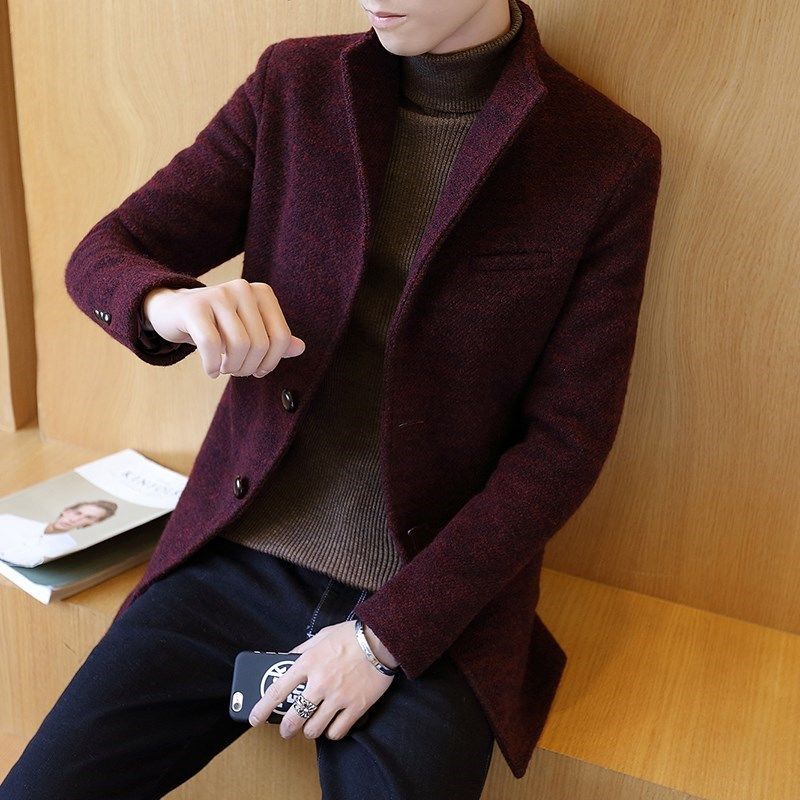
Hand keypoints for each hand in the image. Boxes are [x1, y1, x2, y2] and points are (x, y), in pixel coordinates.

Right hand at [142, 279, 305, 378]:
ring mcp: (218, 294)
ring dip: (231, 367)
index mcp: (262, 293)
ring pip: (238, 346)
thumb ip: (275, 339)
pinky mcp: (195, 306)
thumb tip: (300, 348)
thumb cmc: (218, 325)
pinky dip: (212, 365)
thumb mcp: (250, 330)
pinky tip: (211, 370)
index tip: (258, 370)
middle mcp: (243, 288)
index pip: (281, 337)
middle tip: (235, 371)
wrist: (175, 311)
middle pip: (260, 344)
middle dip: (248, 367)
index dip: (271, 362)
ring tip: (223, 368)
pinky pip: (211, 344)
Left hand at [248, 620, 397, 740]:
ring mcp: (338, 697)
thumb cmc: (351, 635)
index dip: (263, 708)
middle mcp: (320, 682)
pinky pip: (337, 732)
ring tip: (312, 726)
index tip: (255, 718)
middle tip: (287, 730)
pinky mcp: (356, 707)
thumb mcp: (321, 636)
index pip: (278, 691)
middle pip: (294, 718)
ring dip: (310, 731)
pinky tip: (332, 726)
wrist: (381, 640)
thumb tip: (287, 660)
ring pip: (314, 729)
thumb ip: (303, 650)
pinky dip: (332, 733)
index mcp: (308, 663)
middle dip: (286, 728)